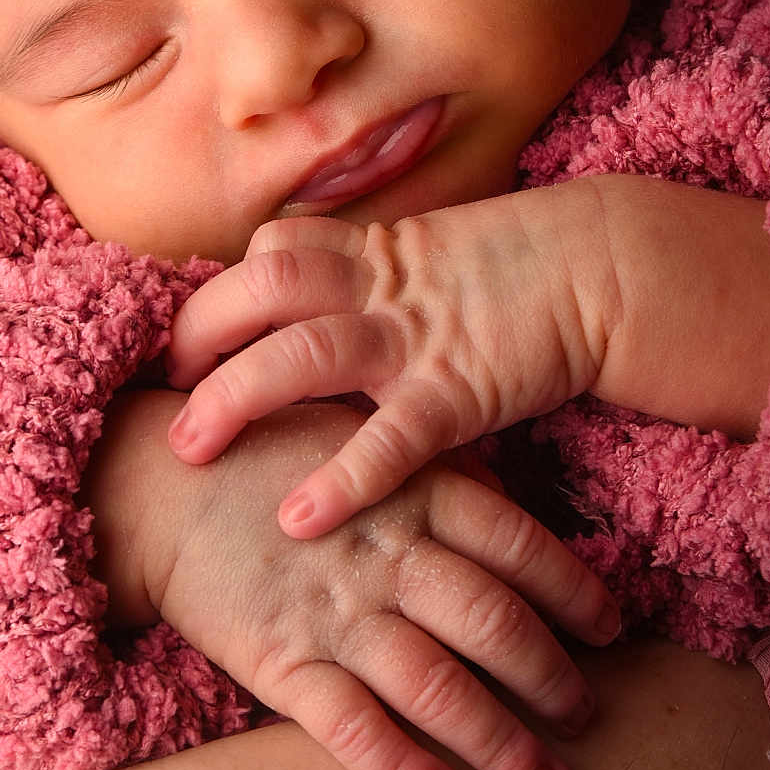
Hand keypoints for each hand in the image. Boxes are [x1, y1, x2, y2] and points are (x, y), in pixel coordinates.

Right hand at [137, 396, 619, 769]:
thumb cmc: (268, 455)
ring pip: (440, 687)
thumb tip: (511, 503)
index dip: (576, 592)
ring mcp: (334, 611)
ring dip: (503, 744)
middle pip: (496, 624)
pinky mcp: (279, 659)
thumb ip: (433, 471)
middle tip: (589, 719)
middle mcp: (386, 552)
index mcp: (413, 488)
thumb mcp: (361, 438)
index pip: (521, 545)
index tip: (612, 631)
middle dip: (554, 680)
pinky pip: (355, 729)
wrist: (155, 483)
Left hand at [166, 183, 614, 534]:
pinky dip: (340, 476)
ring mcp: (414, 336)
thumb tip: (309, 312)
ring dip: (235, 397)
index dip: (217, 291)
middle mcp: (379, 286)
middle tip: (166, 388)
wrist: (604, 272)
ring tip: (190, 447)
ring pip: (301, 352)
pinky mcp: (457, 390)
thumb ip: (370, 279)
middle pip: (260, 288)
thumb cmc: (515, 276)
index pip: (271, 252)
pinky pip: (388, 437)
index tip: (181, 339)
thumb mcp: (429, 260)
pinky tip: (297, 518)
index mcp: (371, 253)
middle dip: (200, 334)